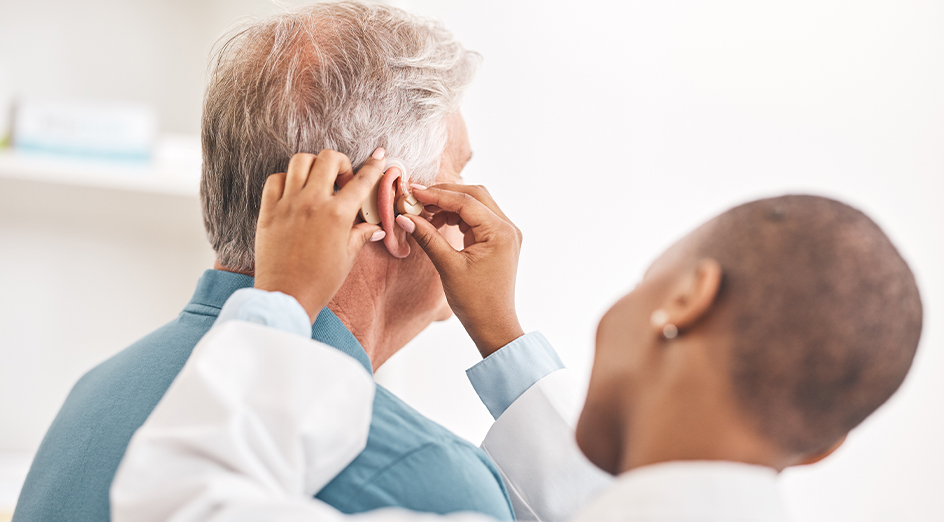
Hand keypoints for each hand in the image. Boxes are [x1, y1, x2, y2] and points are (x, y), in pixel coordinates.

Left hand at [254, 149, 386, 322]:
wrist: (286, 296)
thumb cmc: (319, 281)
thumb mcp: (347, 257)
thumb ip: (360, 235)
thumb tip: (374, 227)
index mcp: (338, 215)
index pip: (362, 180)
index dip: (374, 165)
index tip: (379, 155)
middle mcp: (313, 202)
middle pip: (328, 158)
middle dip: (340, 163)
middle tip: (342, 180)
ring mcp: (288, 203)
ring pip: (300, 161)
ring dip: (313, 166)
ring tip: (317, 182)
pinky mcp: (268, 210)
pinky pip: (276, 179)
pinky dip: (287, 180)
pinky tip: (294, 193)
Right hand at [396, 184, 523, 356]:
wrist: (493, 325)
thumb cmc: (475, 301)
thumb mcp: (448, 267)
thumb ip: (428, 238)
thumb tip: (405, 217)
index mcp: (500, 232)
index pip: (466, 201)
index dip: (437, 195)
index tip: (413, 192)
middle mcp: (507, 228)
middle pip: (474, 195)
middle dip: (444, 194)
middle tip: (417, 198)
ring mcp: (505, 233)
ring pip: (476, 204)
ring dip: (450, 204)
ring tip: (425, 213)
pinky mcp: (499, 240)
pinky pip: (477, 218)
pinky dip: (458, 216)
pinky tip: (439, 222)